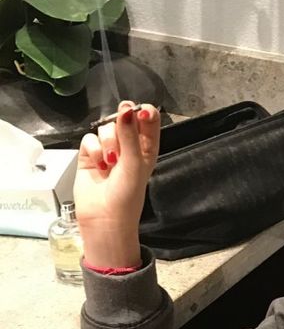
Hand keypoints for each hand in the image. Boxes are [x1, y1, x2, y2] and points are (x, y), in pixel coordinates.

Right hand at [74, 101, 160, 264]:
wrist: (104, 218)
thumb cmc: (127, 196)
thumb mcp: (134, 163)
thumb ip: (129, 135)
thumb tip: (126, 110)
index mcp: (147, 148)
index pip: (148, 119)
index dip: (144, 111)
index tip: (140, 111)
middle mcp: (128, 147)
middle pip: (123, 119)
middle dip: (121, 128)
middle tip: (121, 141)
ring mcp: (108, 150)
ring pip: (105, 128)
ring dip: (107, 142)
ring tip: (110, 162)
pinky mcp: (90, 155)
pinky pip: (89, 139)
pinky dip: (93, 150)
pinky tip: (99, 165)